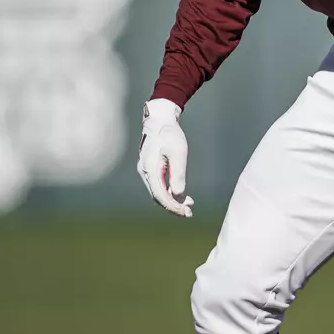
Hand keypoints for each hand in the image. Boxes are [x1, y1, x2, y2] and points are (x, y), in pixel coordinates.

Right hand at [137, 98, 193, 216]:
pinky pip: (158, 186)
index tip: (185, 212)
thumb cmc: (170, 134)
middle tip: (189, 213)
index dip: (173, 206)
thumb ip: (178, 173)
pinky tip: (181, 196)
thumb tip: (178, 194)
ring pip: (158, 193)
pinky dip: (169, 193)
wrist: (159, 120)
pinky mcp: (151, 169)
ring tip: (188, 207)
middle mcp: (145, 172)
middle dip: (173, 207)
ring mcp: (146, 171)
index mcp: (150, 169)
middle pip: (157, 197)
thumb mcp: (178, 152)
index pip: (160, 195)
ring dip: (172, 201)